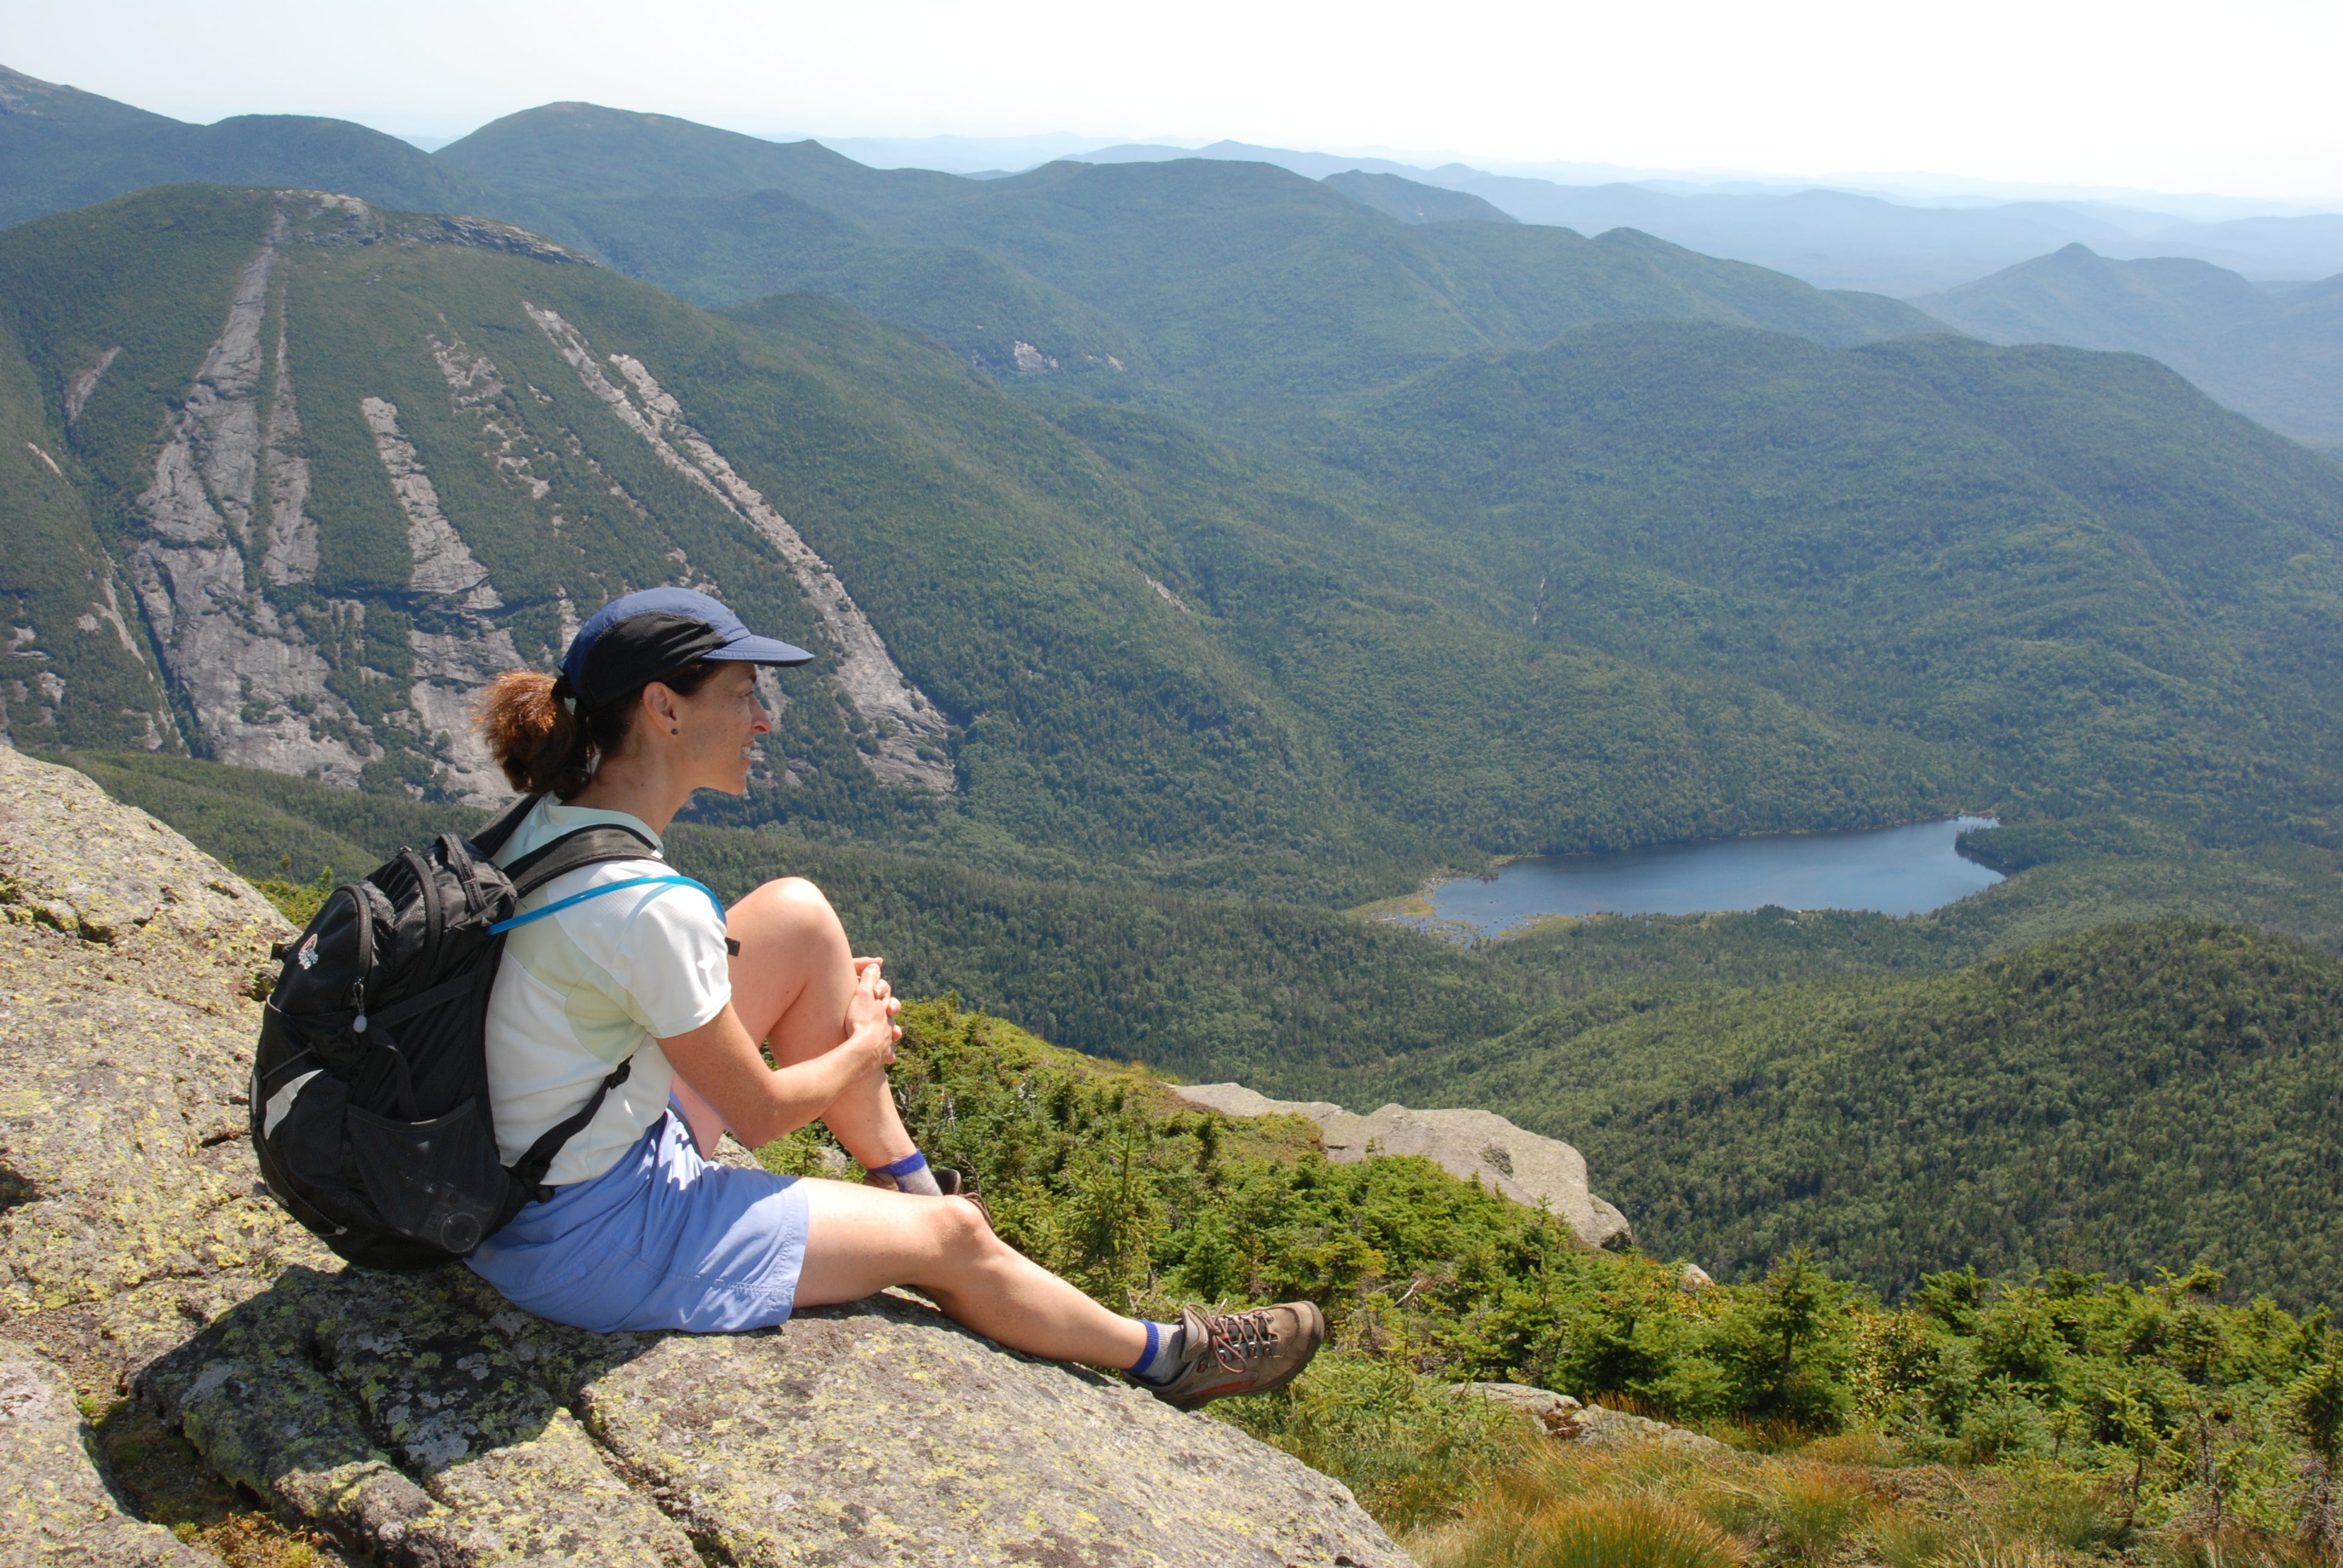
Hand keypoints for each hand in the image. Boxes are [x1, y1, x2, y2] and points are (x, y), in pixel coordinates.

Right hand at [840, 961, 898, 1076]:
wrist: (865, 1048)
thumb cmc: (861, 1019)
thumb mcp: (862, 993)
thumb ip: (869, 978)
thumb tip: (877, 964)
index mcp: (883, 1008)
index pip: (886, 995)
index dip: (882, 990)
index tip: (876, 991)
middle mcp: (888, 1023)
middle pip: (892, 1014)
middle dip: (891, 1009)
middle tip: (888, 1010)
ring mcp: (887, 1040)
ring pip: (893, 1033)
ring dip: (892, 1032)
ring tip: (893, 1034)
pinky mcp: (883, 1057)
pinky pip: (888, 1055)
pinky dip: (888, 1054)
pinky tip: (888, 1057)